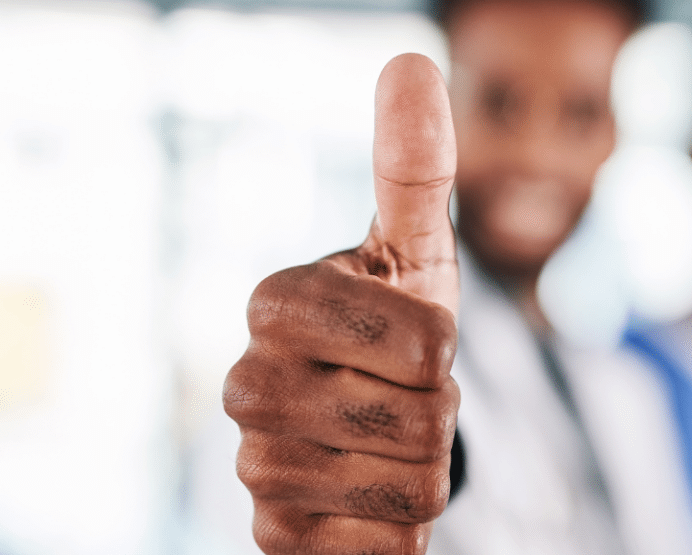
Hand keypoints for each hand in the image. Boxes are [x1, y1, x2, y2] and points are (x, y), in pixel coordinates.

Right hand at [223, 53, 459, 554]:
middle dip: (441, 411)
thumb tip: (410, 61)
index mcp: (276, 303)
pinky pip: (380, 550)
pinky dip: (399, 528)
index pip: (423, 342)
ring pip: (407, 488)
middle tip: (404, 391)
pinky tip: (367, 494)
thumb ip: (413, 167)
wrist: (366, 416)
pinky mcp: (276, 538)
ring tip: (387, 440)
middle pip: (419, 419)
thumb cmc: (396, 322)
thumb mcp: (413, 248)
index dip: (443, 347)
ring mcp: (255, 466)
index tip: (413, 338)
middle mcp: (247, 384)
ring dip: (426, 467)